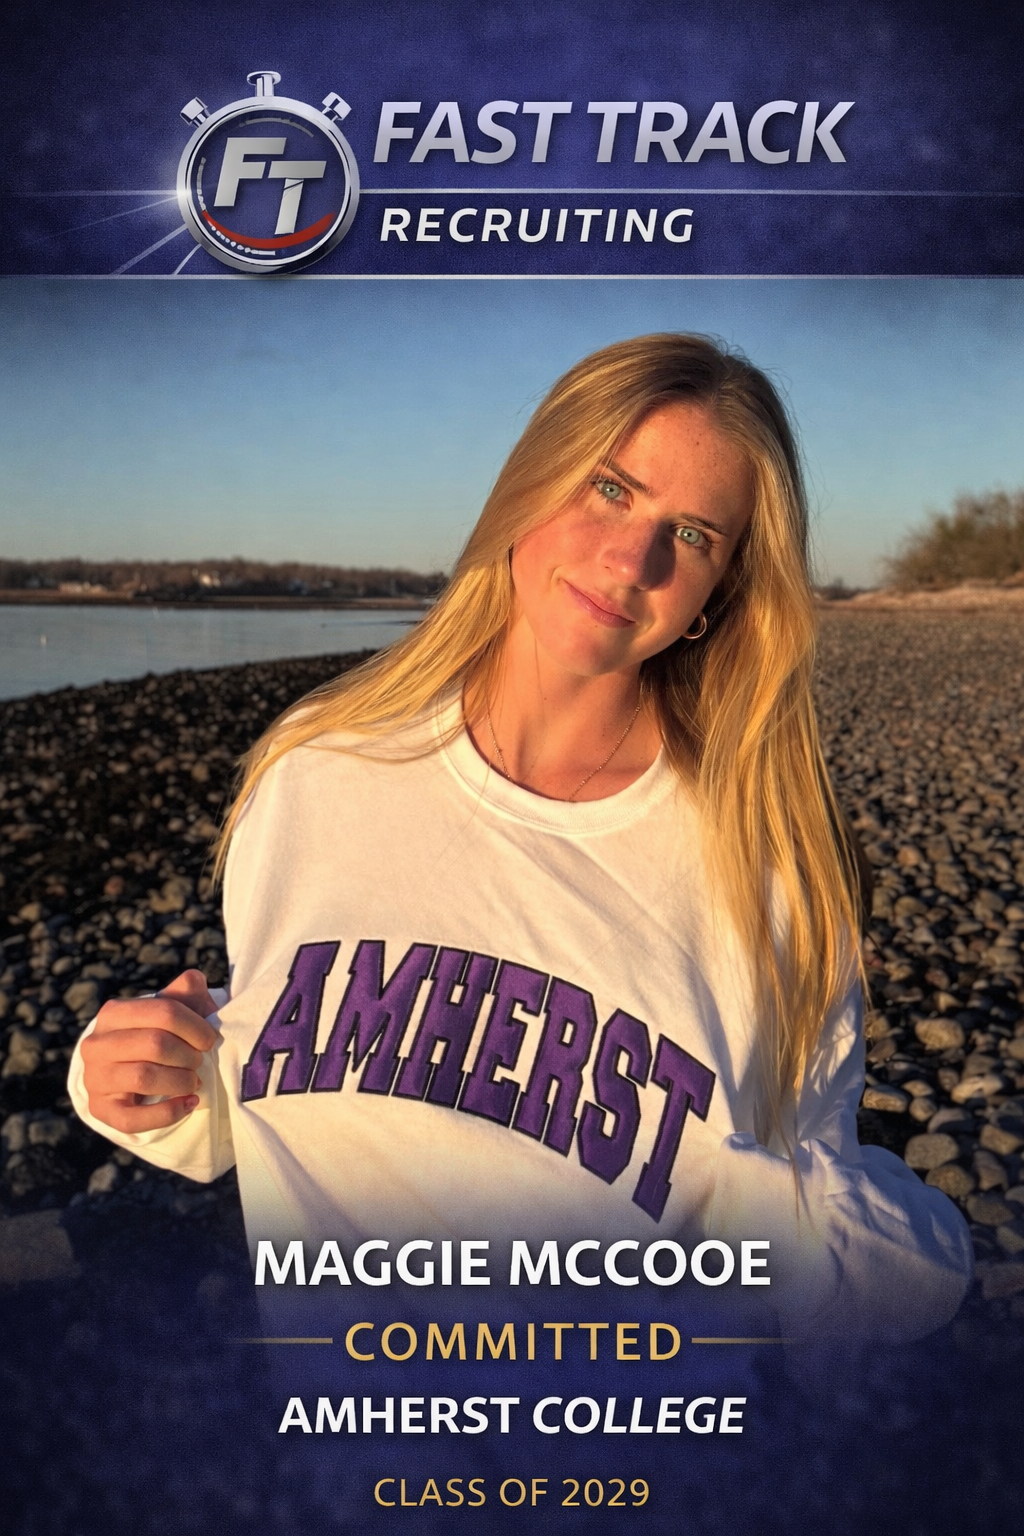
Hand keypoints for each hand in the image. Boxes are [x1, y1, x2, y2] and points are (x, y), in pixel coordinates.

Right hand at [80, 969, 218, 1132]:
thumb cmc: (158, 1035)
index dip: (195, 1026)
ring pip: (144, 1078)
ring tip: (195, 1081)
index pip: (164, 1012)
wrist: (130, 1072)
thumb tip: (193, 980)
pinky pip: (133, 1118)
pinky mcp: (101, 1110)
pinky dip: (169, 1112)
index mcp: (114, 1013)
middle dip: (188, 1055)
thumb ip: (184, 993)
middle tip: (200, 1061)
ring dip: (181, 1081)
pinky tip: (189, 1103)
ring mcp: (95, 1078)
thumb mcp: (171, 1010)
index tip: (210, 1039)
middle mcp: (96, 1044)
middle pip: (155, 1044)